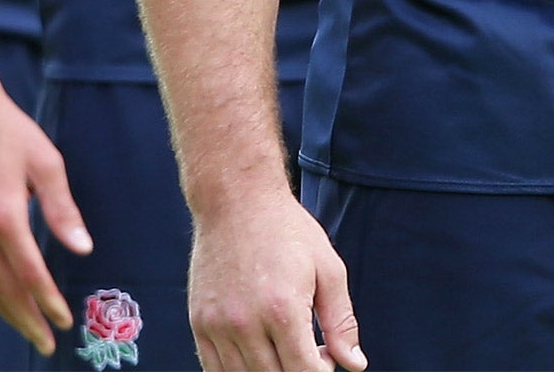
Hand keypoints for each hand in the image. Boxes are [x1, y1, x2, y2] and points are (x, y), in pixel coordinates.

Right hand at [0, 83, 89, 353]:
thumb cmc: (8, 130)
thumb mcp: (46, 163)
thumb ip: (62, 210)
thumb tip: (82, 249)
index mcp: (4, 214)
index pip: (29, 274)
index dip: (47, 302)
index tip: (64, 320)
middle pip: (2, 290)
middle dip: (26, 320)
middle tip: (46, 341)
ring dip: (3, 310)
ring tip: (26, 324)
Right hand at [189, 188, 363, 371]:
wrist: (236, 199)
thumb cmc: (287, 230)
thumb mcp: (328, 268)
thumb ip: (342, 322)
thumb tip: (354, 364)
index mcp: (283, 310)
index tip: (325, 356)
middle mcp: (246, 323)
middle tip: (308, 350)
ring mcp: (218, 325)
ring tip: (284, 348)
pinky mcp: (199, 323)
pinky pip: (216, 371)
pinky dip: (239, 371)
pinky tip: (258, 352)